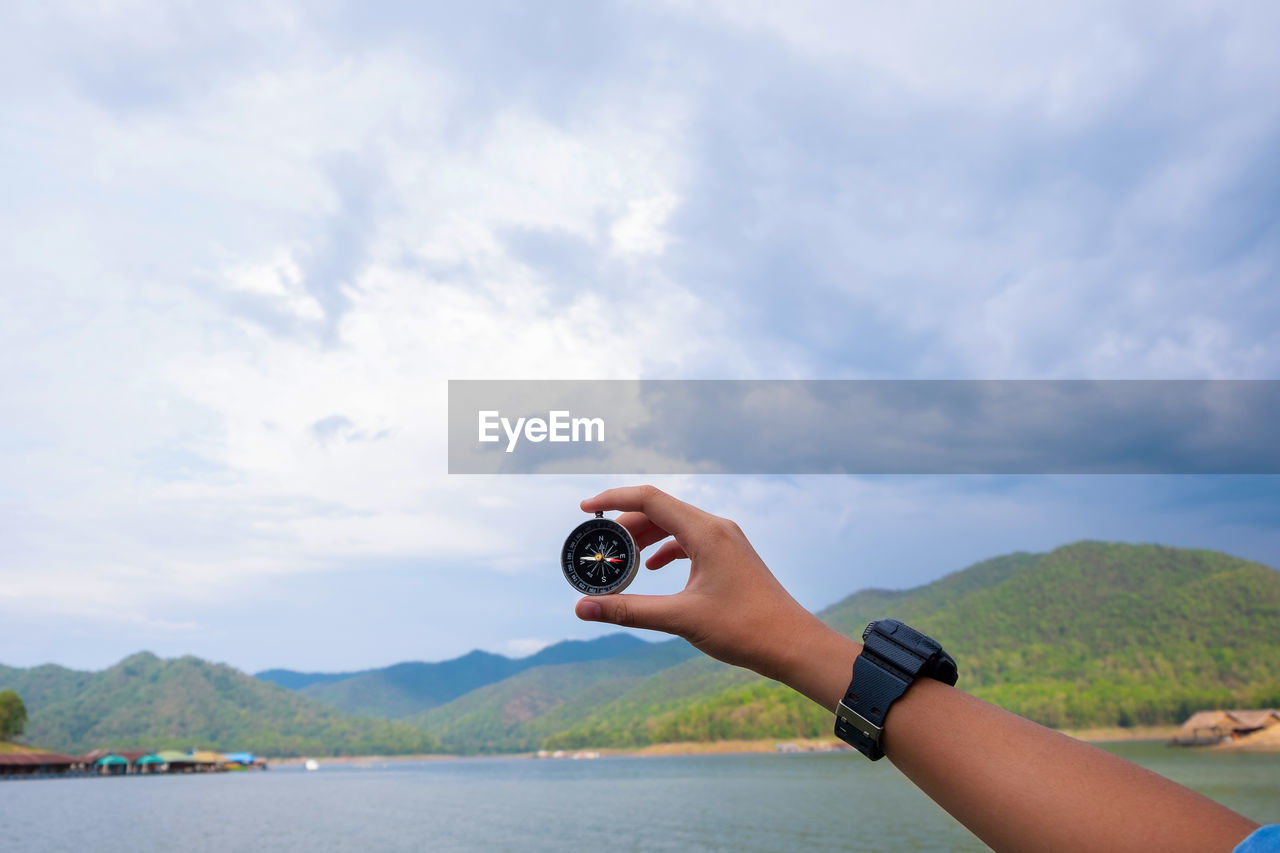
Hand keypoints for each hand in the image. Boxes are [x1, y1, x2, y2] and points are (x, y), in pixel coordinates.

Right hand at [573, 485, 856, 703]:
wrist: (793, 644)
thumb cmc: (745, 629)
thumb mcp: (680, 619)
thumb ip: (628, 610)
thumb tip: (582, 609)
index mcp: (705, 532)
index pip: (649, 499)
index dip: (613, 499)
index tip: (585, 509)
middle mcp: (717, 528)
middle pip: (660, 510)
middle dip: (625, 524)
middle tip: (598, 544)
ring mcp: (726, 541)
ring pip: (676, 525)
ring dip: (645, 536)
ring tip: (620, 557)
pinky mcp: (730, 557)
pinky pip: (690, 541)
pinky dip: (666, 549)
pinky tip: (653, 568)